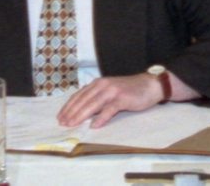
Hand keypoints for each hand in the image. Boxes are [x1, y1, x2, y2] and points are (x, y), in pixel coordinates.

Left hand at [56, 69, 193, 127]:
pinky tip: (94, 126)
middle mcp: (102, 85)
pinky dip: (101, 118)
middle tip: (63, 123)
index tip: (60, 117)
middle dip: (71, 112)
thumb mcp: (109, 91)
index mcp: (97, 84)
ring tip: (73, 124)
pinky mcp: (122, 98)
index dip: (68, 107)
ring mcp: (112, 91)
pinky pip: (109, 109)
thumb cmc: (128, 91)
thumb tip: (81, 111)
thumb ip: (96, 98)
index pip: (79, 96)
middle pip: (83, 100)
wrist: (149, 85)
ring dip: (81, 115)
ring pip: (93, 104)